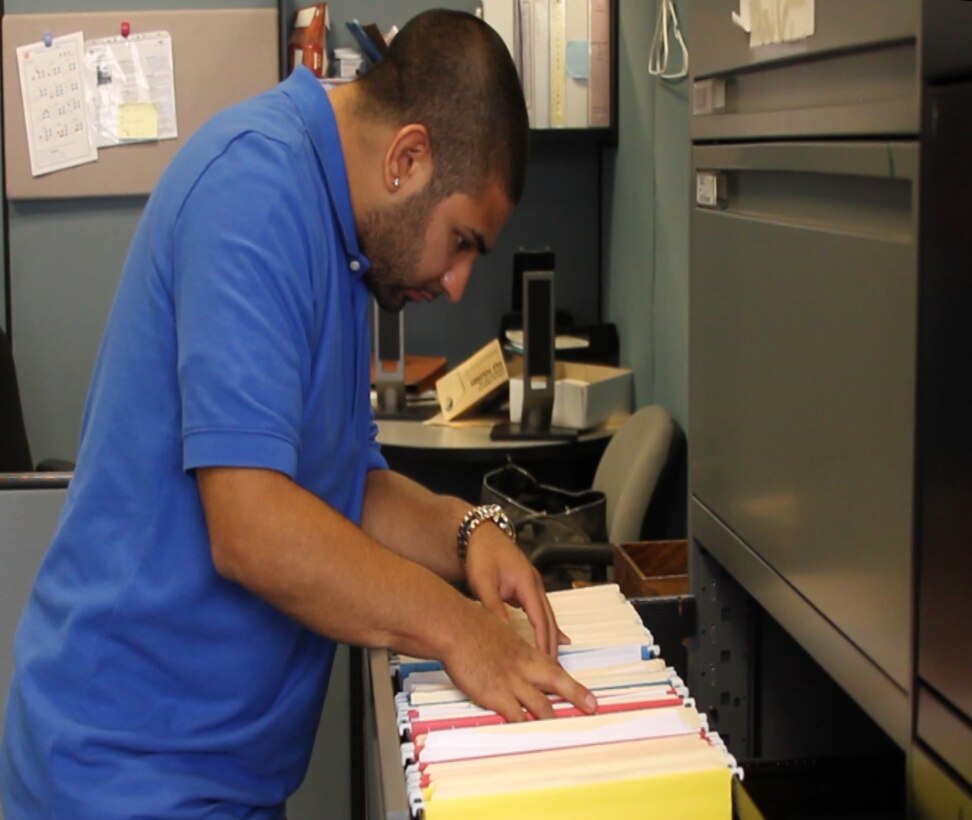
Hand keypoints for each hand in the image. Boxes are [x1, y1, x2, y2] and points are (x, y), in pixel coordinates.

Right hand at [441, 597, 596, 721]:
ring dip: (552, 719)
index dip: (572, 683)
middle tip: (592, 708)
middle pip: (558, 682)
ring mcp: (512, 681)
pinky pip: (515, 716)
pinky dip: (524, 727)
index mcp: (526, 651)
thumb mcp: (499, 632)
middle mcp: (524, 666)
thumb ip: (510, 644)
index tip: (587, 694)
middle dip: (577, 696)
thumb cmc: (472, 625)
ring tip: (563, 732)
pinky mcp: (495, 694)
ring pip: (541, 705)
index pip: (555, 668)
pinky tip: (529, 737)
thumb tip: (510, 644)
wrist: (456, 627)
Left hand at [463, 522, 566, 657]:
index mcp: (527, 583)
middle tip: (555, 670)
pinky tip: (552, 637)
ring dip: (551, 637)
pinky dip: (546, 626)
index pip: (540, 619)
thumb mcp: (484, 583)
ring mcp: (532, 585)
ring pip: (546, 615)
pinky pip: (540, 611)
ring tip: (554, 660)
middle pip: (549, 619)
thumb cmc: (482, 554)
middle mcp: (535, 584)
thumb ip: (494, 608)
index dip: (544, 642)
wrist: (478, 535)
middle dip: (552, 644)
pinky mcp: (526, 587)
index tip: (546, 663)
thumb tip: (503, 632)